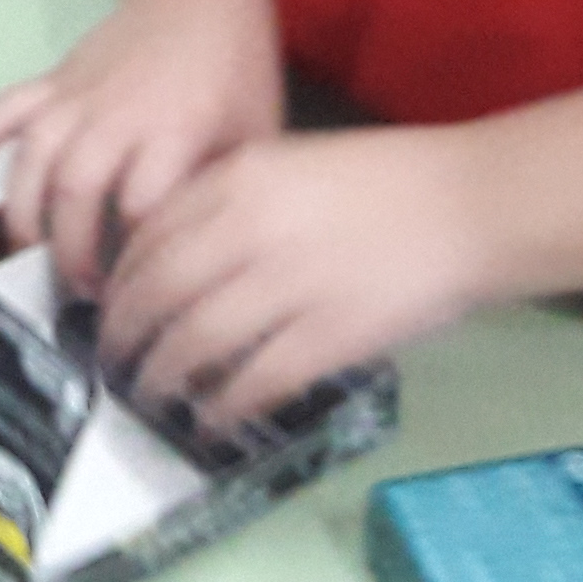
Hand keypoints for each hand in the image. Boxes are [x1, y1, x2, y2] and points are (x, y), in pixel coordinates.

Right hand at [0, 0, 284, 295]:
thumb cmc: (234, 67)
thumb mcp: (255, 136)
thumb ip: (223, 195)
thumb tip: (203, 255)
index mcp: (173, 130)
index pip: (143, 206)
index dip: (138, 259)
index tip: (142, 290)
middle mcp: (116, 114)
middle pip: (77, 189)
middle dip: (73, 250)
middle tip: (84, 289)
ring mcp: (75, 96)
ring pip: (32, 159)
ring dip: (26, 215)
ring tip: (35, 256)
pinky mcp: (51, 82)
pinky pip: (1, 111)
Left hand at [97, 125, 490, 427]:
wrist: (470, 202)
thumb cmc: (385, 180)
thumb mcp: (291, 165)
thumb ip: (231, 202)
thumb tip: (175, 257)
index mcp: (239, 180)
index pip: (150, 236)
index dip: (120, 282)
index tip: (111, 306)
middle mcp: (251, 228)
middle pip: (158, 291)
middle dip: (125, 334)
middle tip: (113, 360)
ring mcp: (291, 284)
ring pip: (196, 340)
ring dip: (163, 375)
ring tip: (151, 394)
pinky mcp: (331, 334)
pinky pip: (257, 379)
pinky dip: (226, 404)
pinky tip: (214, 416)